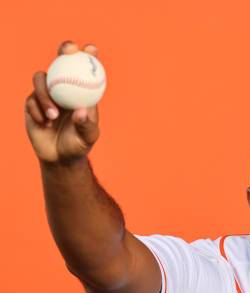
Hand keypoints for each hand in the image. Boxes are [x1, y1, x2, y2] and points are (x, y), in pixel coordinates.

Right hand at [24, 41, 99, 162]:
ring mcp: (46, 94)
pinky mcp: (32, 103)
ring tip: (53, 115)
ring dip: (46, 94)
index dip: (88, 55)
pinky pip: (31, 100)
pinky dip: (38, 110)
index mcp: (80, 91)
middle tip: (67, 53)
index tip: (91, 49)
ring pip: (41, 79)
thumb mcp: (87, 137)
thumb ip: (86, 124)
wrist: (60, 158)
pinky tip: (45, 123)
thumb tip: (81, 111)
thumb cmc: (79, 145)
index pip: (84, 68)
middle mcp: (63, 87)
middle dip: (65, 50)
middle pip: (61, 60)